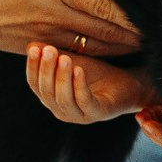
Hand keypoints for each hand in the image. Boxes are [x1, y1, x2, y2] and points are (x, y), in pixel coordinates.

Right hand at [0, 0, 137, 58]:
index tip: (155, 9)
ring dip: (124, 44)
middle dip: (136, 30)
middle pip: (107, 26)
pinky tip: (119, 51)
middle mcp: (55, 12)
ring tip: (149, 42)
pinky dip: (102, 52)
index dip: (131, 10)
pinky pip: (79, 52)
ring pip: (97, 43)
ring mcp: (48, 33)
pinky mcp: (40, 45)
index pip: (103, 0)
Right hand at [25, 45, 161, 150]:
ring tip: (63, 58)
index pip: (35, 84)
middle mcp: (62, 111)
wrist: (130, 82)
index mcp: (52, 99)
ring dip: (61, 77)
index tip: (34, 48)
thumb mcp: (73, 61)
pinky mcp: (98, 114)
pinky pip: (85, 101)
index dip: (33, 67)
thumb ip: (53, 57)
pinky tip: (79, 70)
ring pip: (63, 99)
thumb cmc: (99, 74)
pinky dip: (80, 85)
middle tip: (49, 50)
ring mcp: (79, 116)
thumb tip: (30, 45)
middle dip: (46, 70)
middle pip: (47, 93)